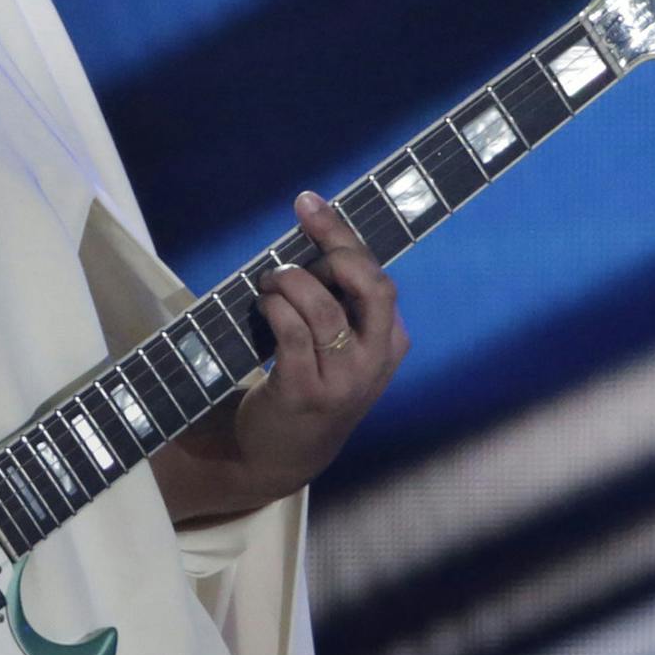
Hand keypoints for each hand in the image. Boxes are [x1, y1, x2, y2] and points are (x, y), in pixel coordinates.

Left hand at [228, 190, 407, 498]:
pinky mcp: (306, 393)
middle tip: (294, 247)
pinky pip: (293, 335)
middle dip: (331, 251)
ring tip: (269, 284)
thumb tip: (309, 228)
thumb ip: (335, 296)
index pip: (377, 277)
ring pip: (324, 308)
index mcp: (390, 341)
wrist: (284, 451)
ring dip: (288, 283)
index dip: (343, 235)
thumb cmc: (309, 378)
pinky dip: (275, 309)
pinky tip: (264, 305)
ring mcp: (343, 381)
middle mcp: (375, 360)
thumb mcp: (338, 342)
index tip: (308, 202)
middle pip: (370, 286)